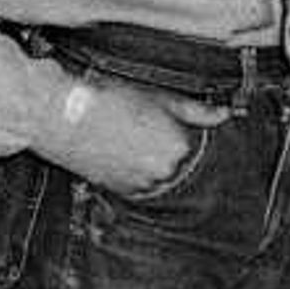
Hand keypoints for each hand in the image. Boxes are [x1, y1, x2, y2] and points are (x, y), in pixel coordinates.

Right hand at [45, 78, 219, 197]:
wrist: (64, 115)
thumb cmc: (110, 100)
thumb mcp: (159, 97)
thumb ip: (197, 110)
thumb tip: (225, 114)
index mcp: (180, 147)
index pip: (196, 146)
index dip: (181, 132)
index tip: (163, 123)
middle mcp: (165, 171)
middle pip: (179, 164)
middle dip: (167, 149)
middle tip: (142, 130)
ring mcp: (143, 184)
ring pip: (159, 176)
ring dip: (151, 164)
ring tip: (129, 139)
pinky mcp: (121, 191)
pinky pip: (140, 187)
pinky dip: (136, 174)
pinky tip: (122, 154)